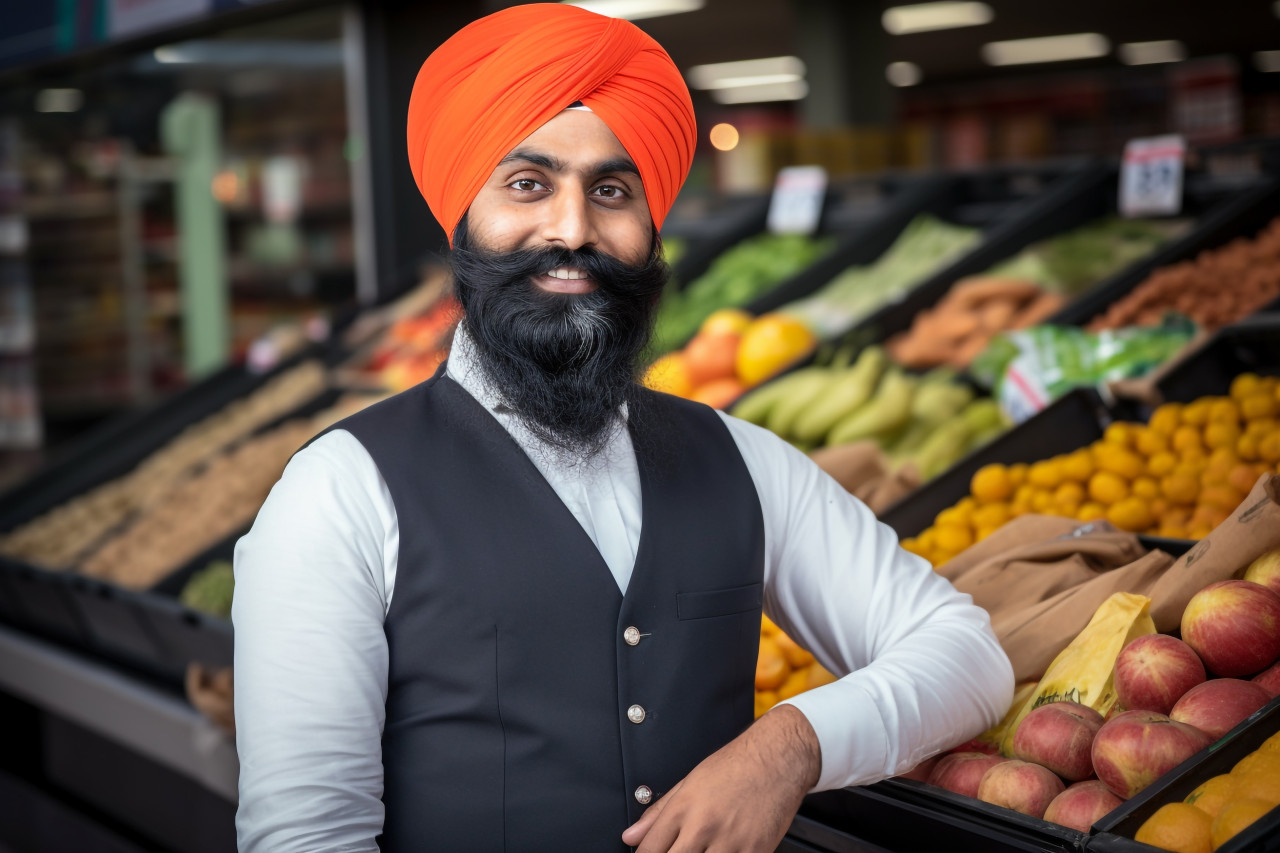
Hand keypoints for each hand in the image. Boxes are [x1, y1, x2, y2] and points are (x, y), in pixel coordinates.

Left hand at [621, 703, 820, 851]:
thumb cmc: (735, 765)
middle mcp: (704, 826)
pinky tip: (723, 851)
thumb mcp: (690, 782)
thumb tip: (631, 836)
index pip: (649, 850)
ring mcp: (730, 842)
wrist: (778, 758)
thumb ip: (658, 813)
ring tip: (701, 850)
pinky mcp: (755, 852)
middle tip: (678, 852)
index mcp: (684, 808)